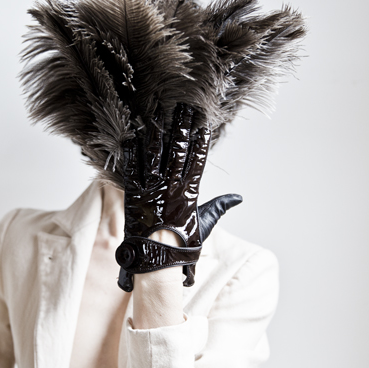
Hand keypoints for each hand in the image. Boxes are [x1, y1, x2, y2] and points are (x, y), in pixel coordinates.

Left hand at [115, 104, 241, 290]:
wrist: (158, 257)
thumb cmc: (181, 244)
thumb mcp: (204, 223)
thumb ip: (220, 206)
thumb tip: (237, 197)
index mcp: (189, 191)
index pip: (197, 159)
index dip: (199, 141)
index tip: (201, 124)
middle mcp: (172, 186)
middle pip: (178, 150)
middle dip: (181, 127)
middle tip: (183, 109)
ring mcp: (152, 188)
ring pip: (155, 154)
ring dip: (156, 133)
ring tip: (156, 115)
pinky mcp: (134, 194)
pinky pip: (132, 168)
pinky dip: (131, 153)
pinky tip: (131, 137)